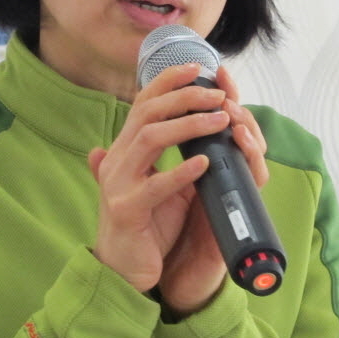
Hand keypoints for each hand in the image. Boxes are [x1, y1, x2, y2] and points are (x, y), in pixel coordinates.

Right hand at [87, 63, 268, 317]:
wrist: (123, 271)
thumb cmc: (147, 226)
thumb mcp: (163, 184)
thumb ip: (173, 157)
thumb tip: (197, 125)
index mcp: (127, 150)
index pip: (144, 102)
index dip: (168, 81)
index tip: (199, 67)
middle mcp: (118, 160)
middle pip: (148, 112)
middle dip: (184, 96)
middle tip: (217, 92)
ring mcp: (119, 184)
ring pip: (151, 138)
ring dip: (189, 125)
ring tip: (221, 119)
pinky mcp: (127, 211)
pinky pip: (155, 186)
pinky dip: (181, 172)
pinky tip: (204, 163)